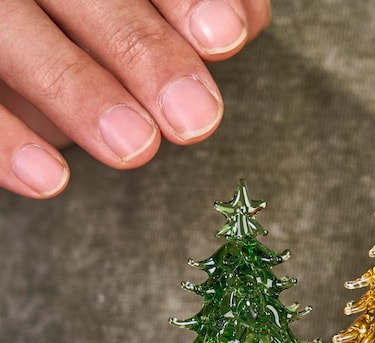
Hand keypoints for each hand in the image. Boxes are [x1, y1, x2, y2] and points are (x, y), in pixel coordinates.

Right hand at [0, 0, 270, 198]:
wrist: (13, 40)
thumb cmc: (84, 29)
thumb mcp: (138, 13)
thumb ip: (182, 10)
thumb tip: (237, 26)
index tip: (223, 39)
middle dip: (141, 49)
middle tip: (195, 118)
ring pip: (11, 31)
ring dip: (77, 90)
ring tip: (136, 147)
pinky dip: (3, 140)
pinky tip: (50, 179)